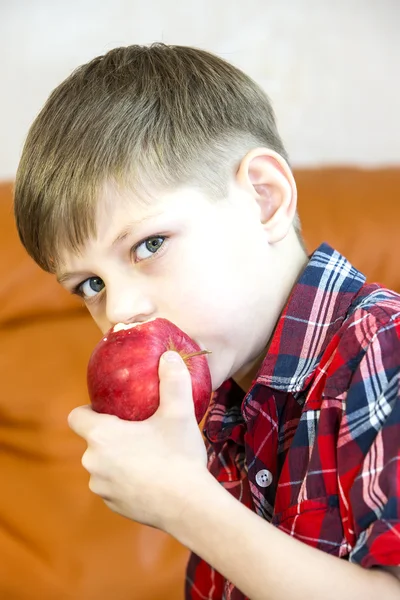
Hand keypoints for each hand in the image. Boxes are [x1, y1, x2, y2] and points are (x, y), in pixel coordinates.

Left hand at [68, 351, 210, 531]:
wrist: (188, 507)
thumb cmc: (179, 456)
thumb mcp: (179, 412)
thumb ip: (173, 380)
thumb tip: (169, 355)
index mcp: (101, 436)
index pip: (76, 416)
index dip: (90, 410)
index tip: (113, 409)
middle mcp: (92, 462)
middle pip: (93, 440)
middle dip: (111, 434)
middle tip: (139, 429)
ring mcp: (101, 487)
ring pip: (103, 464)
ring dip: (118, 458)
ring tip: (147, 454)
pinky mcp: (112, 505)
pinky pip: (113, 484)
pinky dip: (125, 479)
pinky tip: (151, 477)